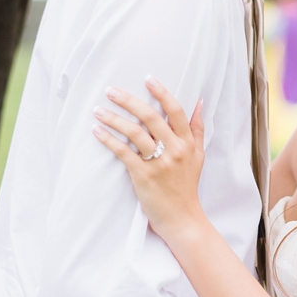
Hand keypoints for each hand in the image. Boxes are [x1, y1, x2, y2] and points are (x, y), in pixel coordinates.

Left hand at [93, 77, 206, 241]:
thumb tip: (199, 102)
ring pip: (135, 133)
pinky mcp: (143, 176)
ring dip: (114, 118)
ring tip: (98, 110)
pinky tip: (97, 131)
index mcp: (187, 143)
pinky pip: (123, 152)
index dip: (162, 93)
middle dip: (129, 100)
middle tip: (111, 90)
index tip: (147, 79)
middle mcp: (175, 150)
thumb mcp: (198, 156)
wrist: (182, 218)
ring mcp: (159, 163)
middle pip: (151, 117)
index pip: (175, 111)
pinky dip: (109, 140)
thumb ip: (197, 129)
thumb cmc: (187, 186)